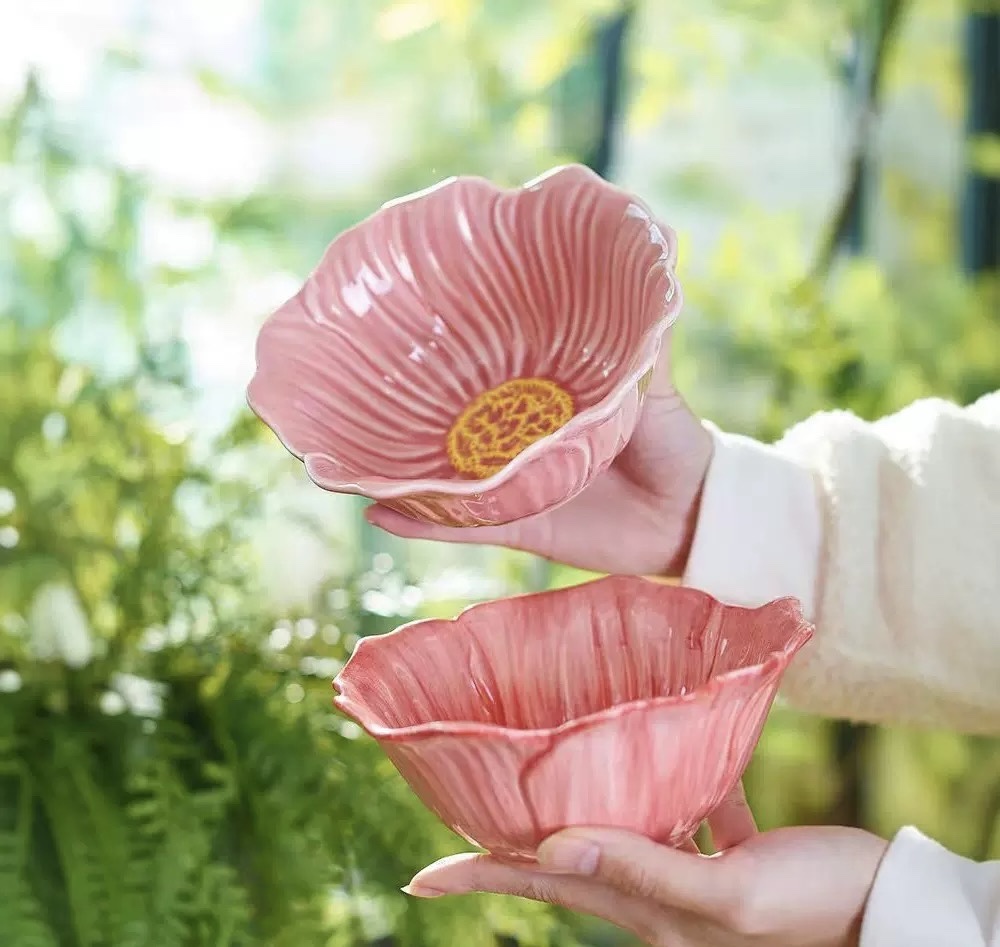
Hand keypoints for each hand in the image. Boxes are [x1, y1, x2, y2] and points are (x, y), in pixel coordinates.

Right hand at [365, 347, 713, 576]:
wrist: (690, 514)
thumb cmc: (674, 439)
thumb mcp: (653, 382)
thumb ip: (641, 339)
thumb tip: (653, 260)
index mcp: (542, 397)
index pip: (486, 367)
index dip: (450, 350)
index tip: (404, 321)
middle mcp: (516, 438)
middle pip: (449, 422)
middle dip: (405, 406)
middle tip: (355, 383)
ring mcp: (510, 484)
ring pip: (441, 476)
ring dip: (395, 466)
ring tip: (342, 451)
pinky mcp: (516, 527)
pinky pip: (460, 526)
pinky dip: (420, 522)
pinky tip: (377, 511)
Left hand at [403, 786, 887, 946]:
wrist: (890, 908)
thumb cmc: (815, 906)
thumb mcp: (731, 894)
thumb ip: (645, 868)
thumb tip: (553, 846)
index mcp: (649, 911)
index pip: (543, 887)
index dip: (479, 879)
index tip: (422, 876)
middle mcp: (658, 896)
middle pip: (567, 862)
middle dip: (512, 845)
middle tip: (466, 816)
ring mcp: (690, 877)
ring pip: (616, 834)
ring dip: (577, 812)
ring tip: (544, 778)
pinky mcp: (724, 855)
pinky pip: (681, 817)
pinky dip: (668, 791)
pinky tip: (671, 754)